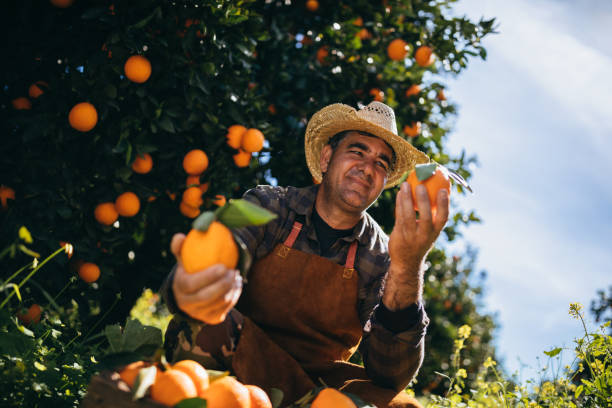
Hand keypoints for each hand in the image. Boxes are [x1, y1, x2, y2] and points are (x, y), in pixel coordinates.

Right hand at [170, 233, 242, 324]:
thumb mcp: (183, 259)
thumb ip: (181, 247)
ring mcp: (199, 314)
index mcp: (179, 289)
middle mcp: (187, 305)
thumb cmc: (189, 270)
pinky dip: (234, 295)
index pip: (192, 284)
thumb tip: (180, 236)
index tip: (223, 266)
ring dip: (231, 289)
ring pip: (219, 303)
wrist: (190, 294)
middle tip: (234, 271)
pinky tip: (236, 284)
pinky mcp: (212, 319)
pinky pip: (226, 308)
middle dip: (223, 284)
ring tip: (236, 275)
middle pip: (207, 297)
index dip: (208, 276)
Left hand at [385, 182, 448, 308]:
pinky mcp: (399, 236)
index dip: (444, 204)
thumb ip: (432, 216)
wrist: (406, 263)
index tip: (443, 190)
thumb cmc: (420, 241)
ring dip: (406, 199)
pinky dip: (399, 204)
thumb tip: (436, 190)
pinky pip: (399, 217)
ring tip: (405, 185)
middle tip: (421, 185)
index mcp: (435, 232)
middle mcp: (425, 235)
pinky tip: (399, 193)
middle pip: (426, 217)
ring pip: (408, 216)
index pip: (443, 218)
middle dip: (423, 201)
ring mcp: (411, 237)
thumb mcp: (429, 232)